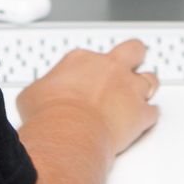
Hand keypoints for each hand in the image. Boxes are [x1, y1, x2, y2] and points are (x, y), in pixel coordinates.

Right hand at [17, 39, 159, 156]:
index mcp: (82, 60)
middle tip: (131, 63)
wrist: (68, 133)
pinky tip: (145, 119)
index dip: (90, 69)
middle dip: (134, 55)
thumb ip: (43, 90)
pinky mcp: (140, 113)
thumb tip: (38, 98)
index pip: (91, 57)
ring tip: (142, 92)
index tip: (86, 79)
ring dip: (146, 85)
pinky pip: (153, 111)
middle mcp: (110, 69)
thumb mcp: (31, 95)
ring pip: (150, 79)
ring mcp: (128, 90)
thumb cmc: (48, 114)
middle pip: (133, 50)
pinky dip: (149, 115)